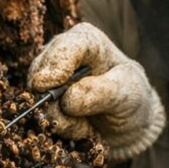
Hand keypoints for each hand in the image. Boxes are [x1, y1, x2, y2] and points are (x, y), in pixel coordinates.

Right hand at [27, 22, 164, 161]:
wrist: (128, 120)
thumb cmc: (131, 96)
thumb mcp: (128, 93)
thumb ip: (101, 93)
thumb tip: (67, 100)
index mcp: (87, 40)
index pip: (64, 47)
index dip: (55, 66)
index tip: (49, 86)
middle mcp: (61, 53)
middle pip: (40, 72)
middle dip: (55, 100)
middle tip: (80, 117)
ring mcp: (48, 77)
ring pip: (36, 98)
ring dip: (60, 118)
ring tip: (86, 123)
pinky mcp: (43, 100)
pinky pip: (41, 117)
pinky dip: (61, 127)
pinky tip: (80, 126)